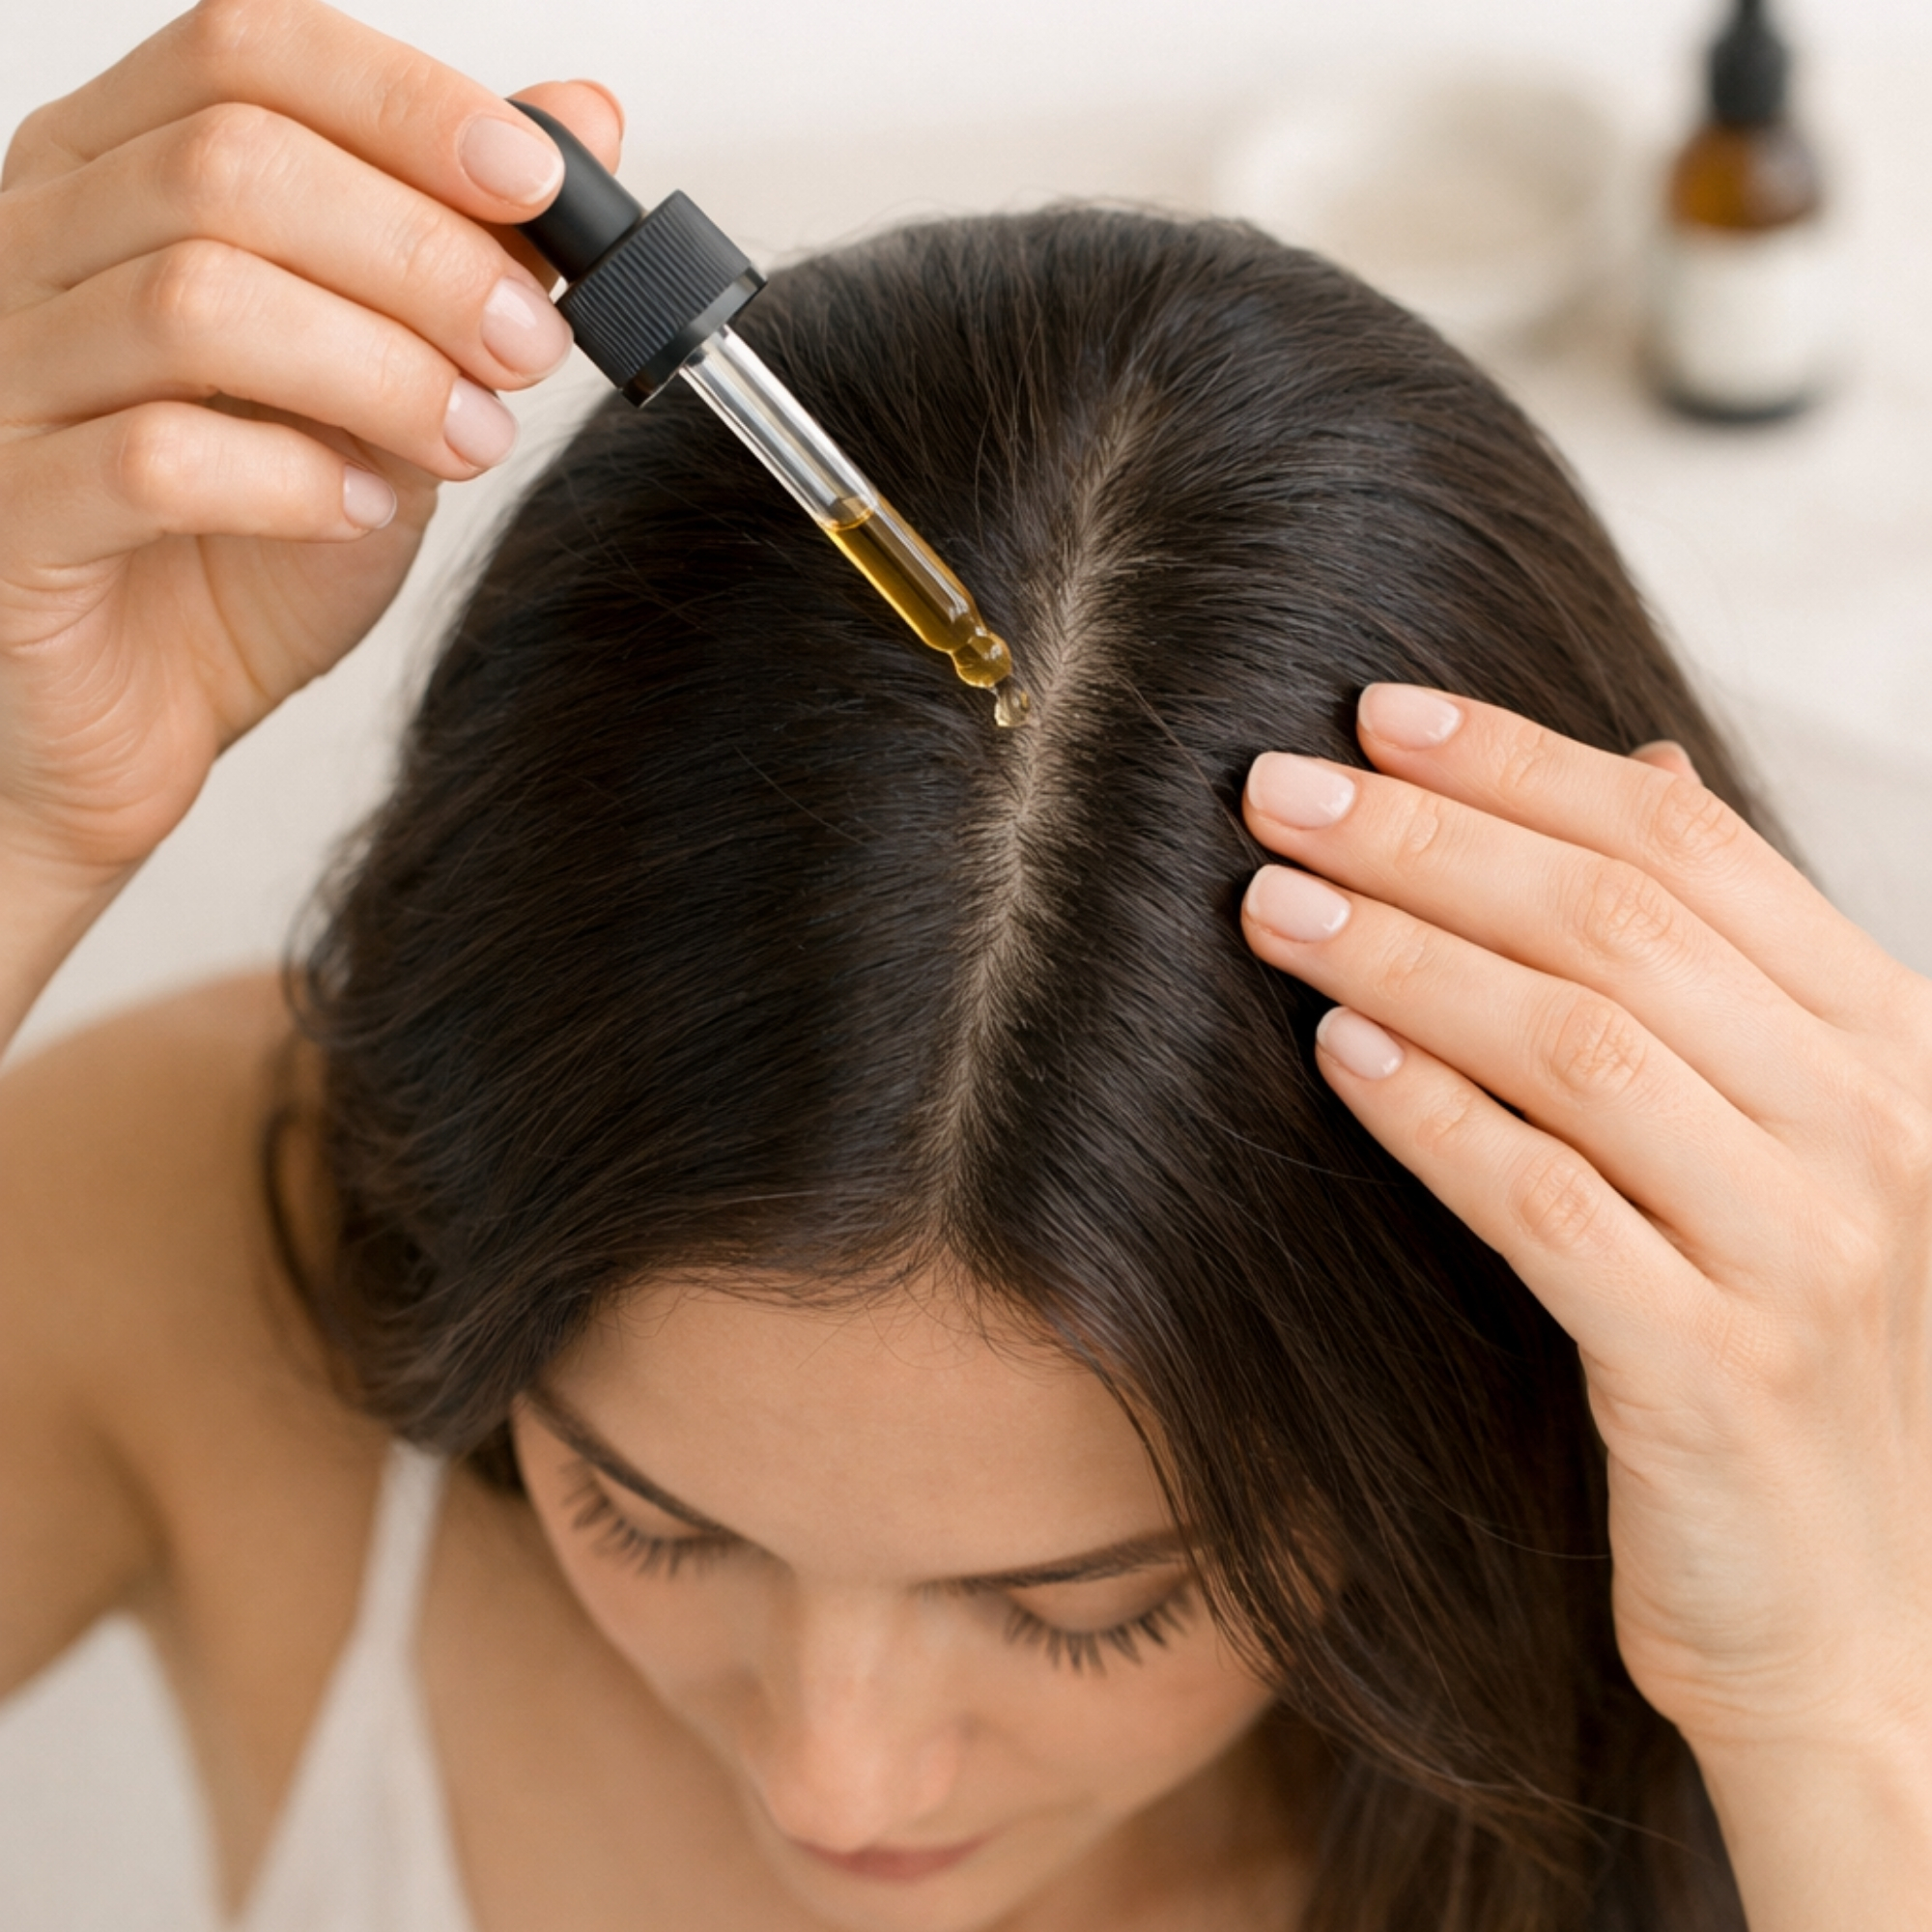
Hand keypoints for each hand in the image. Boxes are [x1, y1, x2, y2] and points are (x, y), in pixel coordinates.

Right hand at [0, 0, 620, 884]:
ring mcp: (4, 375)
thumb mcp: (380, 381)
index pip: (245, 51)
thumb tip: (582, 120)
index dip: (406, 102)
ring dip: (380, 371)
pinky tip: (362, 509)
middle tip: (525, 350)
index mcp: (117, 177)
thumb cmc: (236, 550)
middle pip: (232, 166)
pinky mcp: (11, 511)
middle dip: (423, 257)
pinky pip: (151, 460)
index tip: (537, 181)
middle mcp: (35, 245)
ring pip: (195, 302)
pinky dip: (293, 481)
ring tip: (468, 441)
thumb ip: (463, 251)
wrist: (136, 713)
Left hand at [1239, 685, 1931, 1768]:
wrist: (1868, 1622)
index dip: (1523, 763)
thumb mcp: (1792, 1140)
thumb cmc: (1792, 1353)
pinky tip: (1336, 1050)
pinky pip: (1547, 1203)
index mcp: (1890, 1043)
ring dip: (1405, 955)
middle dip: (1430, 838)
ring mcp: (1807, 1250)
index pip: (1689, 848)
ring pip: (1579, 1044)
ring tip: (1269, 901)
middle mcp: (1872, 1126)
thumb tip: (1642, 770)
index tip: (1375, 714)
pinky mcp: (1717, 1373)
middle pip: (1616, 925)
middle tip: (1276, 787)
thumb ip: (1726, 969)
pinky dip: (1433, 1113)